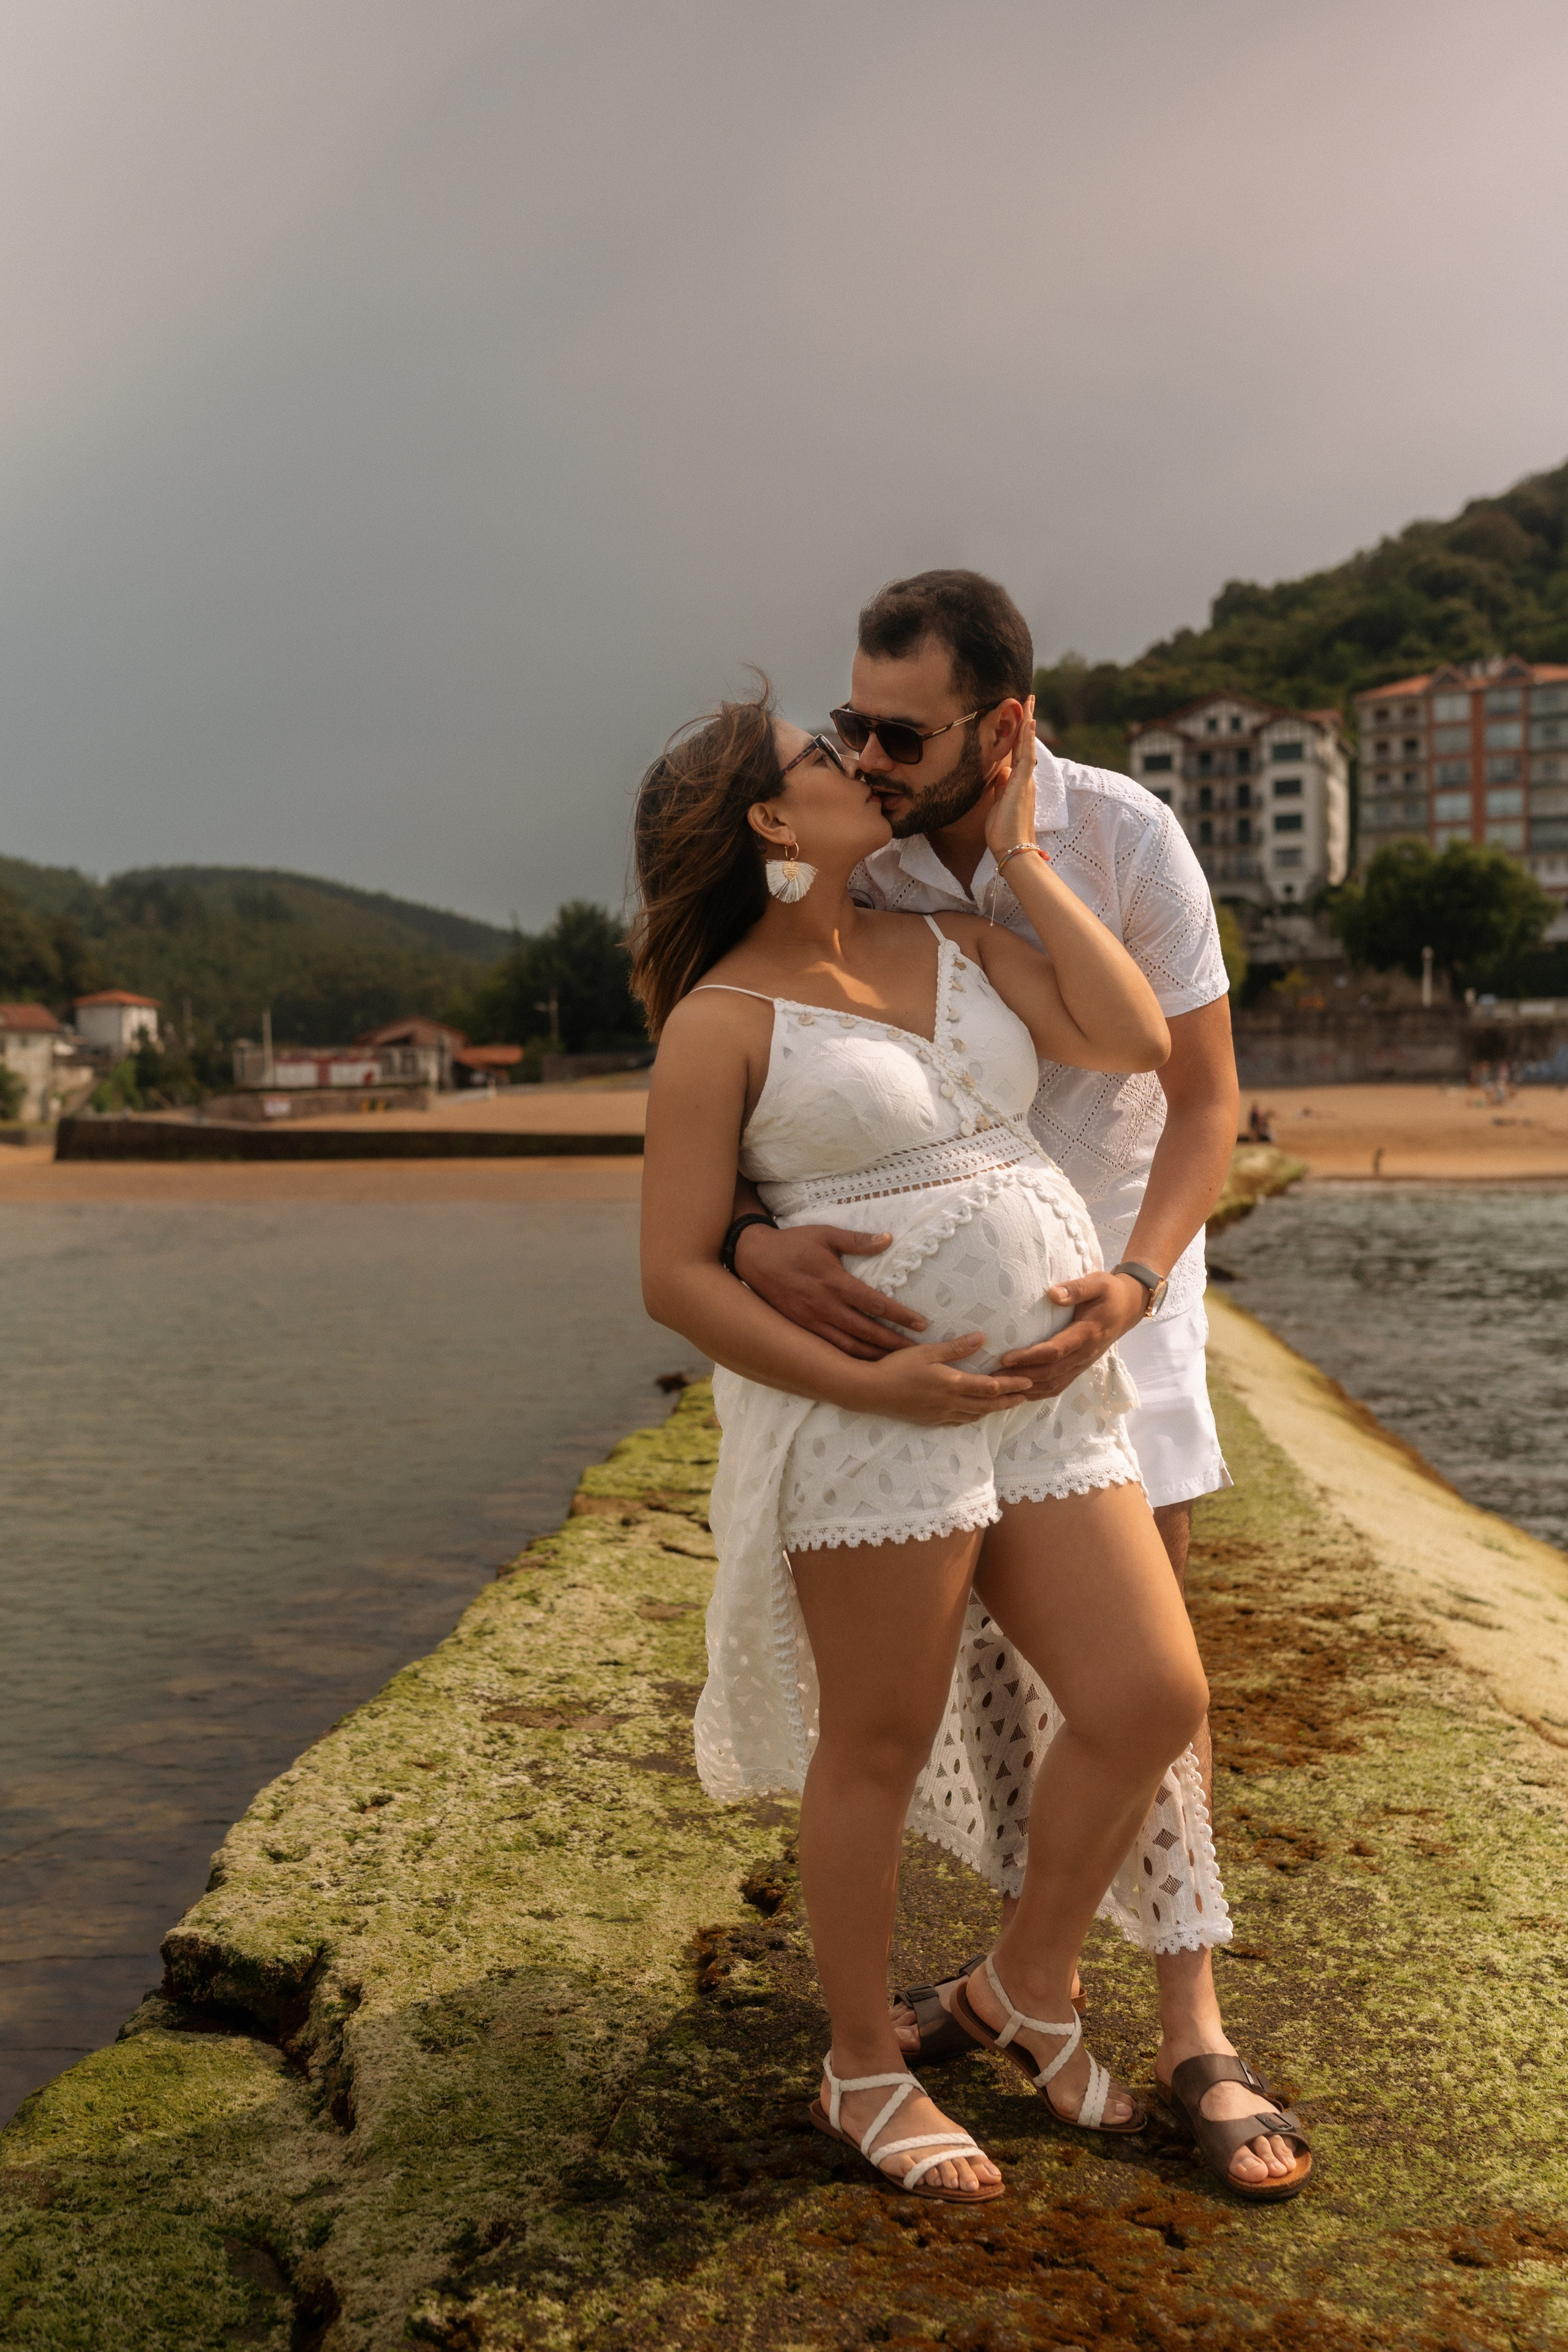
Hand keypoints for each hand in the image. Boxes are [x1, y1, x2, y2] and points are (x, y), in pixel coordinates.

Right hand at [733, 1219, 927, 1359]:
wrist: (753, 1257)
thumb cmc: (792, 1243)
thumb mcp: (826, 1235)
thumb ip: (857, 1240)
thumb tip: (888, 1239)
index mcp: (835, 1282)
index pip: (875, 1303)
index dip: (900, 1315)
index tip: (921, 1323)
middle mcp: (825, 1306)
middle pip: (866, 1331)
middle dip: (893, 1343)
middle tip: (917, 1352)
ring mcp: (812, 1321)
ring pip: (848, 1345)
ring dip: (874, 1356)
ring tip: (895, 1363)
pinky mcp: (801, 1328)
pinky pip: (829, 1348)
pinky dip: (848, 1359)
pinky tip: (863, 1365)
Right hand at [851, 1333, 1032, 1426]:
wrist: (872, 1392)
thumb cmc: (897, 1367)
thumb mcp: (927, 1352)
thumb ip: (956, 1347)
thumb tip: (982, 1338)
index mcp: (952, 1384)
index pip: (990, 1387)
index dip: (1011, 1385)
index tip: (1028, 1382)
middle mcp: (950, 1403)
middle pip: (987, 1405)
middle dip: (1008, 1401)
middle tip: (1026, 1397)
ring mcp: (940, 1414)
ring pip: (974, 1415)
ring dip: (993, 1410)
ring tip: (1006, 1405)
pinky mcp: (931, 1420)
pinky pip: (958, 1421)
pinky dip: (973, 1417)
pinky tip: (975, 1414)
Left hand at [984, 694, 1037, 860]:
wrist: (1012, 849)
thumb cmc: (1003, 832)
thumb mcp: (998, 803)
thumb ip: (1000, 787)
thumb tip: (1000, 772)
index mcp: (1017, 783)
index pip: (1019, 752)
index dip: (1020, 733)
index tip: (1021, 716)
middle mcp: (1024, 778)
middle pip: (1026, 743)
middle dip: (1026, 720)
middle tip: (1028, 699)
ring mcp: (1024, 780)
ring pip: (1027, 745)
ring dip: (1028, 723)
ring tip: (1029, 702)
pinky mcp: (1022, 784)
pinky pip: (1026, 756)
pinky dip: (1027, 739)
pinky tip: (1028, 723)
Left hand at [995, 1270, 1148, 1399]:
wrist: (1130, 1307)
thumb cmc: (1110, 1292)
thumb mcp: (1098, 1283)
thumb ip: (1076, 1289)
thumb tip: (1052, 1294)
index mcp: (1087, 1333)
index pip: (1055, 1351)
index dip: (1030, 1356)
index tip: (1006, 1357)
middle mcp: (1085, 1353)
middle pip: (1050, 1373)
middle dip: (1021, 1376)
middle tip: (993, 1376)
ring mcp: (1084, 1363)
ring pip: (1054, 1384)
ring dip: (1027, 1388)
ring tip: (1001, 1387)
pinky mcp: (1081, 1367)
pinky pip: (1059, 1385)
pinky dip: (1039, 1392)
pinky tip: (1020, 1392)